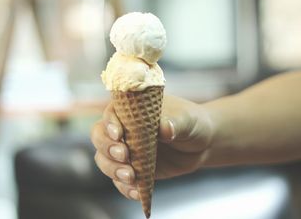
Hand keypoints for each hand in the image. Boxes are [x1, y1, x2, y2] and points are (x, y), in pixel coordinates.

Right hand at [91, 95, 213, 199]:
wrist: (201, 144)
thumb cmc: (191, 122)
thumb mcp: (187, 119)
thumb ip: (175, 122)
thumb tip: (164, 129)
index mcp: (132, 109)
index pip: (111, 113)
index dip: (110, 123)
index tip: (119, 134)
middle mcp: (124, 128)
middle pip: (99, 136)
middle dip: (107, 148)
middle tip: (125, 155)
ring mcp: (126, 150)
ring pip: (104, 159)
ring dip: (113, 169)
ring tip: (131, 176)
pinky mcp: (132, 169)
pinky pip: (119, 180)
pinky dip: (124, 187)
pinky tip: (136, 191)